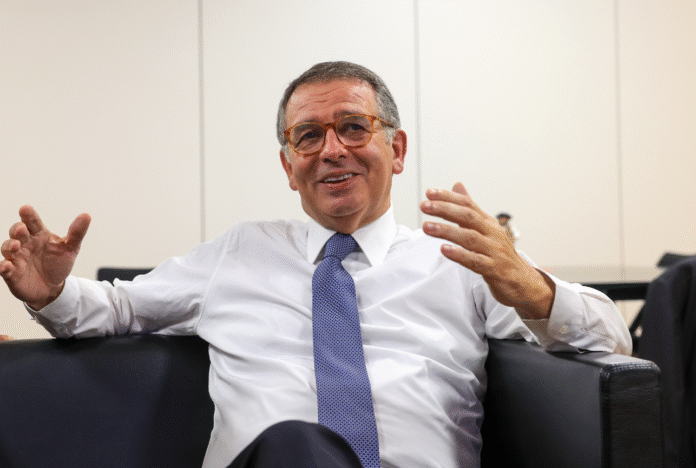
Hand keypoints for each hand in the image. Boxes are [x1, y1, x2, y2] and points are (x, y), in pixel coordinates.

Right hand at [0, 206, 90, 309]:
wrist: (53, 287)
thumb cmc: (58, 264)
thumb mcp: (71, 248)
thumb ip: (77, 233)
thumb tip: (86, 215)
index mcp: (39, 235)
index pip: (33, 222)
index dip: (29, 216)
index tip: (26, 209)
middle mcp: (25, 244)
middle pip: (17, 233)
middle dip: (17, 230)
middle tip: (21, 229)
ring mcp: (17, 259)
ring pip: (8, 249)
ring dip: (9, 246)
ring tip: (15, 245)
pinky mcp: (13, 274)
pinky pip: (5, 269)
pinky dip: (4, 267)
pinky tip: (7, 265)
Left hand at [420, 182, 553, 318]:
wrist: (523, 281)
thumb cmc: (499, 254)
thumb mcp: (485, 228)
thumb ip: (469, 209)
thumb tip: (457, 185)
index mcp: (488, 222)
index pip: (468, 204)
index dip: (448, 197)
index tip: (429, 193)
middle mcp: (492, 233)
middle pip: (468, 217)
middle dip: (445, 210)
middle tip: (424, 206)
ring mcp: (494, 251)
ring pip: (470, 238)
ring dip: (447, 231)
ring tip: (427, 227)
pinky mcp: (494, 269)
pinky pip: (476, 261)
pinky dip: (460, 255)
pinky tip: (444, 250)